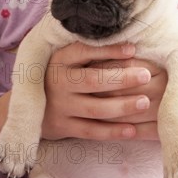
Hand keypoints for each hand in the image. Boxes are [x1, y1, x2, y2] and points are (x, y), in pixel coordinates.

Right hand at [42, 42, 167, 140]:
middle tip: (146, 75)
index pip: (85, 52)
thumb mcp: (69, 58)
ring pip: (94, 108)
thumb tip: (131, 46)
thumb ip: (92, 52)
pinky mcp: (63, 127)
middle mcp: (59, 82)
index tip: (133, 50)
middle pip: (93, 80)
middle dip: (122, 78)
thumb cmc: (63, 73)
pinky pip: (90, 131)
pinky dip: (112, 132)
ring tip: (145, 102)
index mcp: (61, 59)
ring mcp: (60, 106)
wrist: (31, 104)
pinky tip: (132, 130)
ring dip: (122, 106)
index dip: (109, 51)